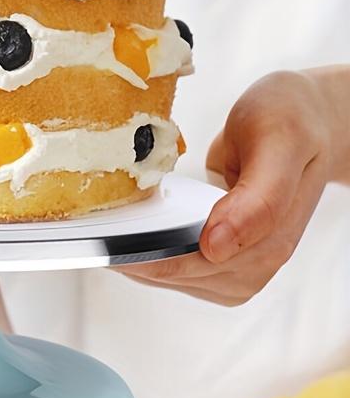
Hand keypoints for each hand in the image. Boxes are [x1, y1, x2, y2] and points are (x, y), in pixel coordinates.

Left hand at [123, 69, 345, 305]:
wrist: (309, 120)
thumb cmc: (293, 121)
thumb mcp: (280, 141)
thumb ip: (259, 198)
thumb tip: (215, 246)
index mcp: (270, 234)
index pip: (195, 262)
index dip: (146, 256)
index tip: (104, 243)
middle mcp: (258, 260)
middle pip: (178, 274)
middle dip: (133, 256)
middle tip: (89, 235)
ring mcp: (241, 264)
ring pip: (173, 277)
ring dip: (136, 259)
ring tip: (105, 232)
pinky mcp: (223, 258)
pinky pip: (177, 268)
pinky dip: (149, 253)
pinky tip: (132, 233)